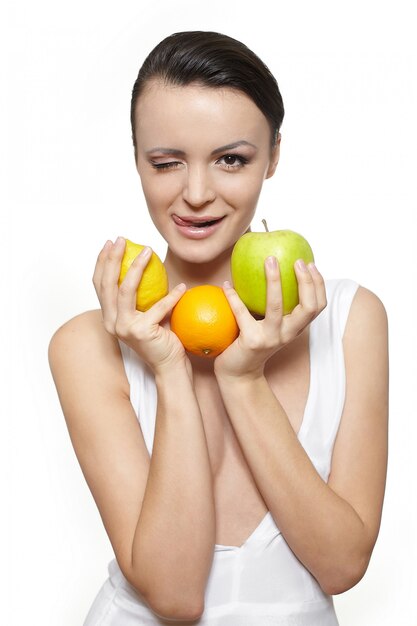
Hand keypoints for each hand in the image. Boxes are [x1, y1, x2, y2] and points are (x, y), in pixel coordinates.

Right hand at [93, 237, 187, 373]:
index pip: (99, 285)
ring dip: (136, 267)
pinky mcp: (141, 332)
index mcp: (110, 317)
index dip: (102, 262)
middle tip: (121, 239)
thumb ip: (142, 296)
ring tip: (148, 251)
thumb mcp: (147, 313)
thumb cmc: (161, 337)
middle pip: (107, 284)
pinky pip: (158, 307)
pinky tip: (182, 287)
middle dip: (112, 258)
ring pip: (126, 290)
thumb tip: (144, 263)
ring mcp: (124, 328)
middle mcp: (112, 323)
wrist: (169, 366)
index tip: (109, 243)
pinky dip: (172, 296)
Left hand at [214, 257, 326, 379]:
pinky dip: (233, 296)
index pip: (318, 306)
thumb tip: (272, 268)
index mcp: (295, 328)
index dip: (318, 284)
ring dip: (274, 281)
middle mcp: (287, 334)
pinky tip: (226, 284)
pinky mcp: (251, 341)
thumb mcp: (269, 325)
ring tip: (269, 261)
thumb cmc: (253, 342)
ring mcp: (270, 338)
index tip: (310, 263)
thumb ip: (276, 306)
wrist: (239, 374)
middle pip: (308, 307)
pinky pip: (242, 312)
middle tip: (296, 260)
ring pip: (277, 307)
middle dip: (306, 281)